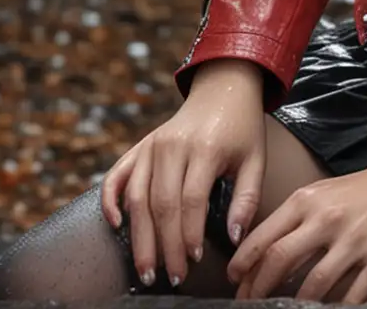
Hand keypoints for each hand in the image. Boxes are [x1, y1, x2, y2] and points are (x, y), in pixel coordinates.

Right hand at [100, 59, 265, 289]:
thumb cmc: (242, 129)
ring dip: (139, 237)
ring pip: (138, 197)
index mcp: (204, 148)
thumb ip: (247, 199)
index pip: (191, 201)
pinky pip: (117, 175)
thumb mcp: (255, 160)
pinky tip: (116, 224)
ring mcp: (152, 145)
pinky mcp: (140, 146)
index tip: (193, 261)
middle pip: (161, 205)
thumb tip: (234, 238)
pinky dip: (110, 200)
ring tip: (146, 269)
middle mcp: (172, 146)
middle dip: (164, 246)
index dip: (189, 234)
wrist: (223, 89)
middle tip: (169, 277)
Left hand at [227, 155, 366, 302]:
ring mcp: (356, 241)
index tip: (234, 281)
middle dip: (256, 290)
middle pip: (278, 261)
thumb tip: (269, 250)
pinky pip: (351, 295)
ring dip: (293, 305)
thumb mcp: (329, 191)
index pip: (264, 236)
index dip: (243, 264)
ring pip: (312, 284)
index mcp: (310, 199)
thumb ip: (300, 216)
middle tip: (248, 304)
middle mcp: (328, 219)